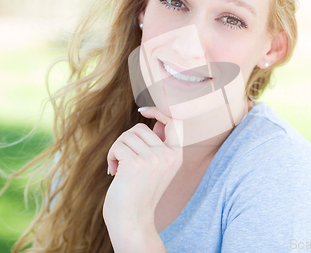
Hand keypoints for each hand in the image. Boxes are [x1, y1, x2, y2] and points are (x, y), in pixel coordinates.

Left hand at [103, 107, 182, 231]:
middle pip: (140, 128)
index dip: (159, 111)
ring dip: (116, 149)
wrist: (132, 221)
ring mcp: (154, 159)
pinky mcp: (136, 163)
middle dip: (125, 141)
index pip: (174, 122)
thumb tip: (152, 120)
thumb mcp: (155, 167)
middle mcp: (169, 155)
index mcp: (176, 155)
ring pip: (127, 136)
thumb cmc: (138, 193)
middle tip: (121, 159)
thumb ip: (156, 145)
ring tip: (117, 167)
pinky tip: (114, 172)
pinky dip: (111, 157)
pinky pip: (118, 146)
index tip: (144, 110)